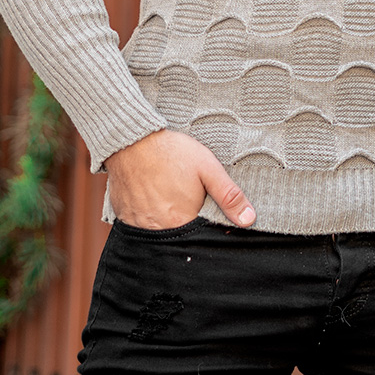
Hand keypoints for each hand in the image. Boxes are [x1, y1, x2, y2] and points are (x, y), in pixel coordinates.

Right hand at [103, 129, 255, 229]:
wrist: (132, 140)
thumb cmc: (172, 152)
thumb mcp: (207, 168)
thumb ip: (228, 195)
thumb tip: (249, 219)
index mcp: (183, 220)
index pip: (200, 234)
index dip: (205, 222)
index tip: (203, 206)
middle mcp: (160, 228)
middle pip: (180, 233)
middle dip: (186, 219)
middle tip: (183, 194)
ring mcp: (140, 224)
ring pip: (160, 229)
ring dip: (167, 217)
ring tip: (168, 193)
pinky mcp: (125, 216)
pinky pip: (141, 224)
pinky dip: (148, 214)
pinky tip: (152, 195)